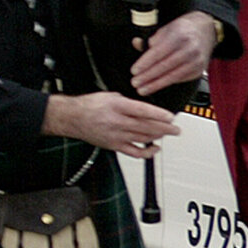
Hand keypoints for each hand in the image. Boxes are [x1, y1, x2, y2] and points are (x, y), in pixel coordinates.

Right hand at [44, 89, 173, 157]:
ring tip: (168, 134)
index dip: (159, 115)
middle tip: (176, 128)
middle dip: (165, 128)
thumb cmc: (89, 106)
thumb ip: (129, 102)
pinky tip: (154, 148)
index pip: (142, 111)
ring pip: (143, 138)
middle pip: (146, 126)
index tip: (171, 117)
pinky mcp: (114, 145)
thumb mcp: (110, 96)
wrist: (71, 117)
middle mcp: (117, 121)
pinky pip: (134, 152)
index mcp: (116, 106)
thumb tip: (147, 109)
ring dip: (159, 137)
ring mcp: (116, 135)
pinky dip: (147, 152)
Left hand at [131, 12, 219, 94]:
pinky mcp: (199, 70)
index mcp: (178, 36)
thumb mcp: (166, 29)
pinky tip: (156, 85)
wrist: (205, 30)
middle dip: (148, 77)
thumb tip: (137, 44)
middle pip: (165, 66)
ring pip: (173, 76)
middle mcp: (189, 49)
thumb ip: (151, 39)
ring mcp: (196, 61)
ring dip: (156, 84)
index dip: (145, 63)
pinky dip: (167, 83)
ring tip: (143, 89)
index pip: (158, 52)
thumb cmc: (182, 30)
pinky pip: (180, 79)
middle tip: (135, 83)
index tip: (134, 71)